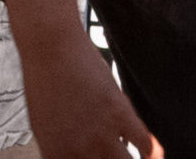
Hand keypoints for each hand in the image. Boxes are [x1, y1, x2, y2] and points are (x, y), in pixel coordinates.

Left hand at [14, 40, 159, 158]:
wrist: (51, 48)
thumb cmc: (43, 81)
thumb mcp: (43, 124)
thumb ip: (60, 148)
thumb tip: (72, 156)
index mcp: (56, 154)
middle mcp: (78, 150)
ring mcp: (100, 133)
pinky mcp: (119, 113)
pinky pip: (144, 143)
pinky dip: (152, 152)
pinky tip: (153, 154)